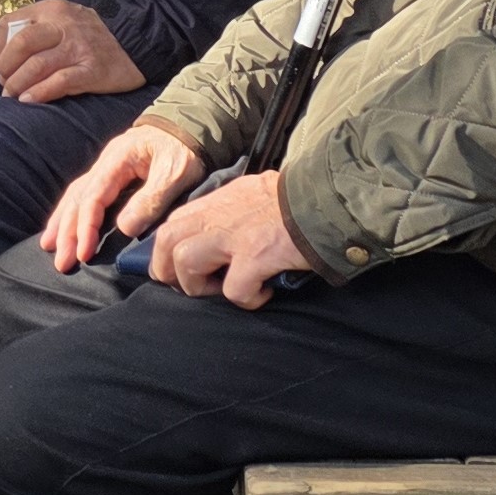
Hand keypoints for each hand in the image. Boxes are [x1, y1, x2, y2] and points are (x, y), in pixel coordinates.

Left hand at [0, 0, 146, 105]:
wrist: (137, 39)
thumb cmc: (92, 33)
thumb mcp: (65, 17)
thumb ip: (38, 28)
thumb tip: (4, 54)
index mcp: (52, 10)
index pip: (10, 23)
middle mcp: (63, 26)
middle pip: (20, 45)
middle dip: (6, 68)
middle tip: (5, 82)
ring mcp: (78, 49)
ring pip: (36, 66)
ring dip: (17, 84)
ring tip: (13, 95)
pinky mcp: (91, 70)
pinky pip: (58, 83)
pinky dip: (38, 93)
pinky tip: (28, 101)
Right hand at [41, 120, 204, 272]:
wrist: (193, 123)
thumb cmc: (185, 147)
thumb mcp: (175, 172)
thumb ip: (151, 199)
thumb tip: (124, 228)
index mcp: (117, 160)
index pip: (92, 197)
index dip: (86, 227)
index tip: (84, 253)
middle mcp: (105, 164)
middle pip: (77, 198)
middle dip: (66, 231)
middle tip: (61, 262)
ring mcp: (106, 169)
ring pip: (75, 196)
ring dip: (62, 223)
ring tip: (48, 247)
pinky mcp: (113, 176)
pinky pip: (84, 195)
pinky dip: (71, 213)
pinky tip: (63, 226)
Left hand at [148, 168, 311, 307]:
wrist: (329, 198)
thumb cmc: (296, 200)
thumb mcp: (251, 195)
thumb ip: (229, 212)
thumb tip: (217, 236)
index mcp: (216, 201)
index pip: (171, 225)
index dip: (166, 253)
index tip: (178, 270)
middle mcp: (217, 215)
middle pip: (166, 243)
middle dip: (169, 272)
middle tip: (194, 287)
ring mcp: (234, 235)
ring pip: (186, 263)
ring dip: (200, 286)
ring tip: (224, 290)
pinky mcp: (257, 255)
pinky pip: (234, 290)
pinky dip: (246, 299)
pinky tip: (263, 294)